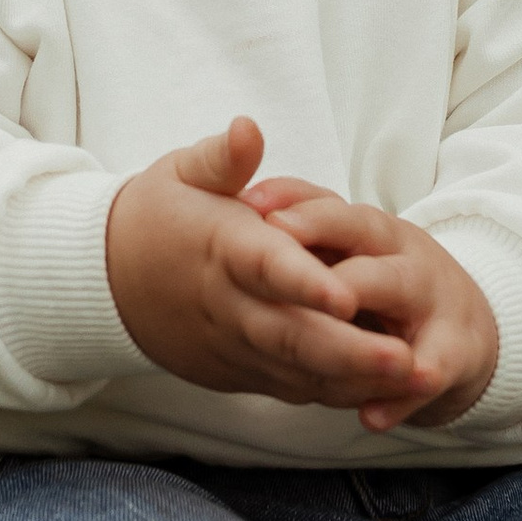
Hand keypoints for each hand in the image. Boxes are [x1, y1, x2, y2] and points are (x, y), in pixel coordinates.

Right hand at [105, 119, 459, 410]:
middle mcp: (227, 304)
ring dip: (355, 379)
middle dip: (351, 351)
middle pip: (290, 335)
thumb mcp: (179, 174)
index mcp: (220, 247)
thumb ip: (221, 158)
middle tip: (408, 360)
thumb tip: (248, 128)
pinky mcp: (236, 370)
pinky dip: (333, 392)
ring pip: (296, 370)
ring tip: (414, 381)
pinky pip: (288, 387)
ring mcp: (232, 344)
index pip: (265, 266)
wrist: (107, 282)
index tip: (346, 294)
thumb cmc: (158, 217)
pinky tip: (381, 391)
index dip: (304, 282)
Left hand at [252, 190, 499, 431]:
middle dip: (326, 243)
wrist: (464, 326)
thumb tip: (242, 201)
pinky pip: (431, 371)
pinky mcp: (455, 351)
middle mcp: (402, 254)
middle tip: (290, 265)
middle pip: (367, 239)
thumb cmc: (384, 282)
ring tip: (340, 340)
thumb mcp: (351, 253)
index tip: (250, 206)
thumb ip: (305, 230)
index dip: (294, 205)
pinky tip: (371, 416)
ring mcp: (432, 299)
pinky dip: (402, 396)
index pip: (331, 206)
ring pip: (400, 293)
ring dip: (368, 314)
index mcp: (369, 229)